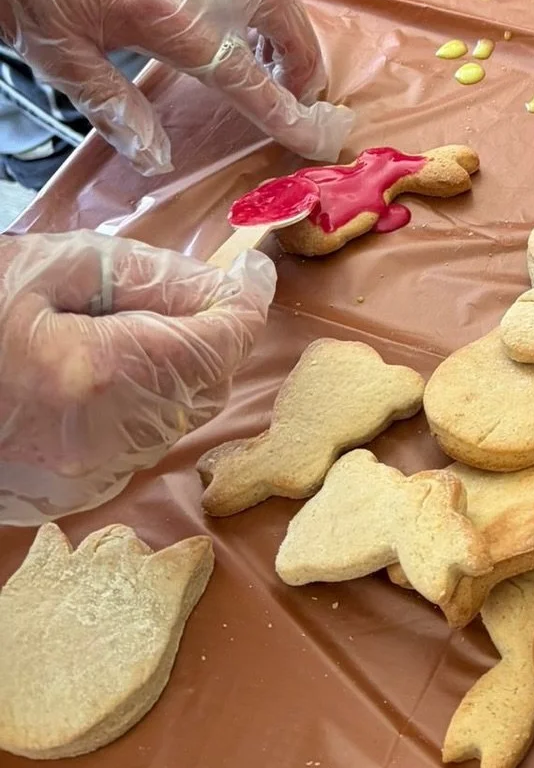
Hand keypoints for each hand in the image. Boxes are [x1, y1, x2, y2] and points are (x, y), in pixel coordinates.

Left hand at [0, 0, 353, 175]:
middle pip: (278, 10)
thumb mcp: (59, 57)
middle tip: (301, 94)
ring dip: (291, 21)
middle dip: (303, 56)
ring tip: (280, 59)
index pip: (238, 71)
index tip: (311, 135)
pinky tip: (249, 19)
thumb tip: (156, 158)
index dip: (279, 107)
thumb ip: (114, 108)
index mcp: (159, 13)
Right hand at [0, 231, 274, 522]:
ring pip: (170, 421)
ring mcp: (77, 483)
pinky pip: (127, 449)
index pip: (220, 343)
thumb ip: (150, 276)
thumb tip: (230, 286)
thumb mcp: (49, 267)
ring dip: (164, 372)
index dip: (242, 302)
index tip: (250, 270)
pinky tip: (80, 376)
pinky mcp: (58, 500)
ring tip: (100, 332)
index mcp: (97, 376)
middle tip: (160, 292)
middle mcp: (99, 445)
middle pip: (203, 384)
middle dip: (200, 335)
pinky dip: (126, 409)